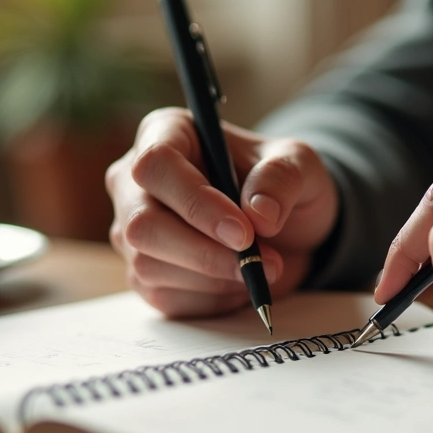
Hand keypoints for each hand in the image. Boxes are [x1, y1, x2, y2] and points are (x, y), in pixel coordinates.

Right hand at [106, 108, 337, 316]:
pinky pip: (165, 297)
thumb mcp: (300, 166)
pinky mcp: (142, 274)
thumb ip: (283, 178)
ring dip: (215, 278)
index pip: (157, 164)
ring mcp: (132, 231)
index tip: (244, 232)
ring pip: (150, 266)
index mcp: (166, 134)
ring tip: (261, 268)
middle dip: (205, 252)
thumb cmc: (280, 186)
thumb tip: (259, 214)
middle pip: (142, 224)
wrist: (286, 231)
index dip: (196, 202)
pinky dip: (211, 298)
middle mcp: (136, 182)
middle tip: (262, 262)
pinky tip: (237, 282)